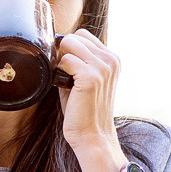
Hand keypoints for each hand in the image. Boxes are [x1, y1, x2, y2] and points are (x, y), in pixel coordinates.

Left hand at [55, 29, 127, 171]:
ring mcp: (102, 67)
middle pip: (76, 36)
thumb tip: (57, 46)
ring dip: (61, 61)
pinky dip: (59, 71)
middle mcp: (110, 60)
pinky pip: (65, 59)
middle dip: (64, 52)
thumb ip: (77, 62)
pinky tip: (64, 85)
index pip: (84, 35)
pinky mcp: (91, 77)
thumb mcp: (85, 81)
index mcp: (112, 59)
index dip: (70, 48)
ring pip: (69, 43)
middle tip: (63, 74)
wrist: (92, 136)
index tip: (67, 67)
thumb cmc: (84, 110)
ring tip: (65, 80)